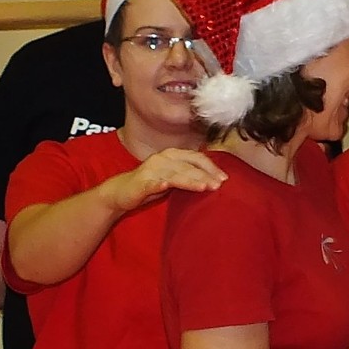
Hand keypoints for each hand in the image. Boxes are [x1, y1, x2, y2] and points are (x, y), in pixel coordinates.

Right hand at [104, 148, 226, 210]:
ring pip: (175, 174)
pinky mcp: (142, 181)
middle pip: (189, 166)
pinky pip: (153, 182)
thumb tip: (216, 181)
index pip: (197, 158)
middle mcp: (163, 158)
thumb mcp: (175, 179)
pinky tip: (165, 186)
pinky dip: (159, 184)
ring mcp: (152, 169)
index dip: (212, 167)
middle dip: (206, 175)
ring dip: (190, 180)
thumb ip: (191, 176)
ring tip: (204, 187)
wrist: (122, 192)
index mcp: (173, 156)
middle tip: (219, 185)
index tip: (225, 179)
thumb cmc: (153, 185)